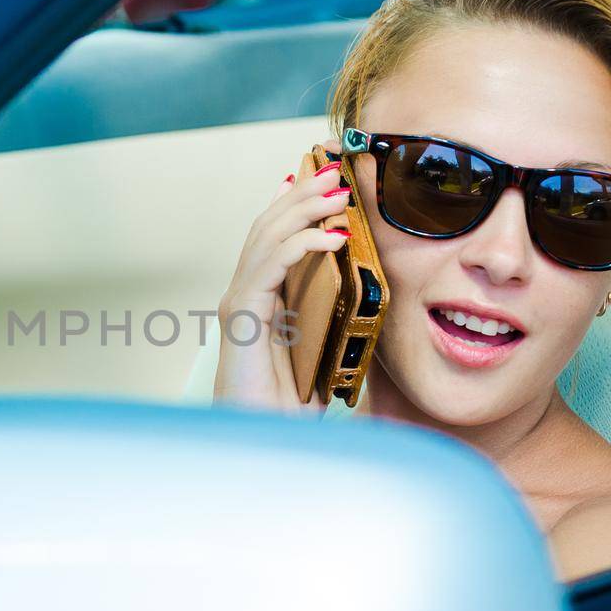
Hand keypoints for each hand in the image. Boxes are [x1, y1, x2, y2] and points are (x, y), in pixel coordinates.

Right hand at [213, 140, 350, 413]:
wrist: (262, 443)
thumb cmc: (286, 409)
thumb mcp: (323, 358)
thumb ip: (337, 331)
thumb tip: (371, 313)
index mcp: (263, 300)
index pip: (275, 237)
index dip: (296, 203)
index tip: (325, 178)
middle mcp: (246, 295)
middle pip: (269, 226)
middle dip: (303, 193)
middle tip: (336, 167)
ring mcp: (239, 304)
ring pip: (266, 237)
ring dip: (304, 209)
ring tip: (339, 192)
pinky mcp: (241, 317)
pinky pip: (269, 267)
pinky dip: (300, 246)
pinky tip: (333, 238)